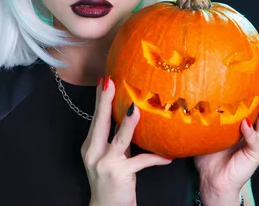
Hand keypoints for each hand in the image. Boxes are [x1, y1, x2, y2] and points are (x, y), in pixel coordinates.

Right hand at [81, 76, 172, 205]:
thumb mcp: (112, 156)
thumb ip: (119, 138)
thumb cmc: (113, 180)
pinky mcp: (119, 175)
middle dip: (104, 101)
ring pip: (118, 140)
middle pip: (100, 122)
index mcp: (90, 145)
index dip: (99, 98)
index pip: (96, 118)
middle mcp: (93, 153)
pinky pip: (140, 162)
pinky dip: (155, 159)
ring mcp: (104, 164)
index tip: (104, 79)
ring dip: (127, 124)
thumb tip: (132, 114)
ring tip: (135, 110)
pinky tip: (167, 157)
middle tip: (110, 82)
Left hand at [194, 59, 258, 204]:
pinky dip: (250, 132)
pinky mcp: (256, 154)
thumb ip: (205, 110)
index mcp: (247, 119)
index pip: (256, 95)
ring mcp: (258, 140)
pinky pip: (254, 141)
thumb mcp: (206, 125)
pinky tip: (245, 123)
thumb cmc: (209, 153)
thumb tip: (188, 84)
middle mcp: (256, 127)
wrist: (212, 179)